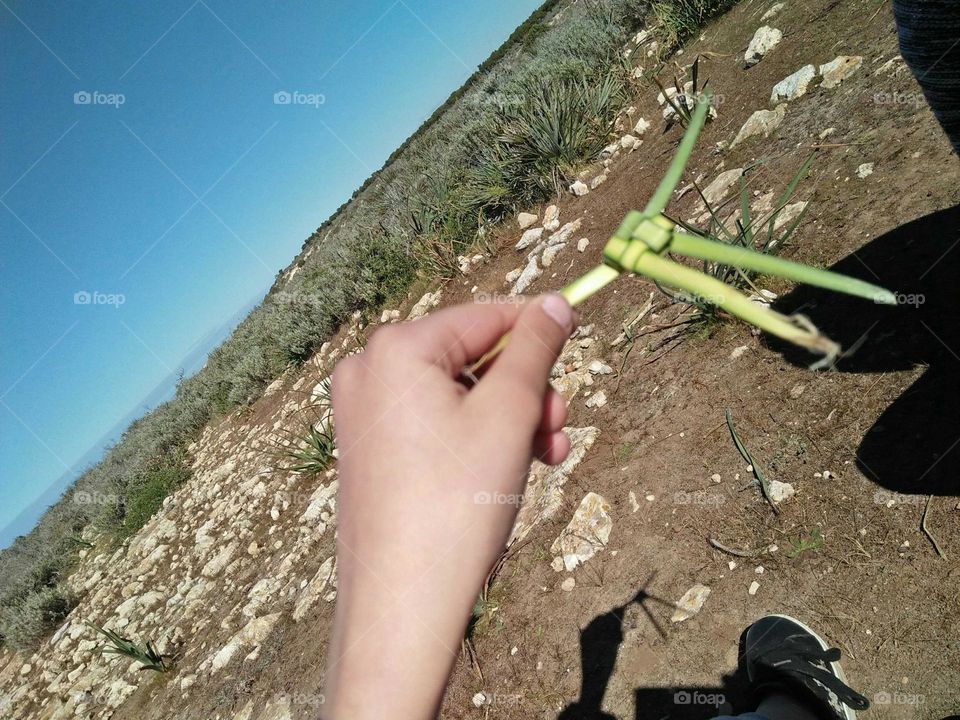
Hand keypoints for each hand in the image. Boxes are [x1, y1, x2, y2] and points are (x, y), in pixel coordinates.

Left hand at [323, 294, 574, 718]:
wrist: (402, 604)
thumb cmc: (457, 503)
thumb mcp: (510, 414)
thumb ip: (535, 349)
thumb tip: (554, 303)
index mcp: (396, 348)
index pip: (484, 317)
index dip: (536, 330)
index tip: (575, 341)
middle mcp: (368, 371)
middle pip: (471, 358)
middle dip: (524, 393)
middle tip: (556, 433)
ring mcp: (361, 413)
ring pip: (457, 396)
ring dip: (507, 421)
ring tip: (541, 460)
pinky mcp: (367, 451)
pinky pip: (432, 425)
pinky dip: (474, 440)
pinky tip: (505, 473)